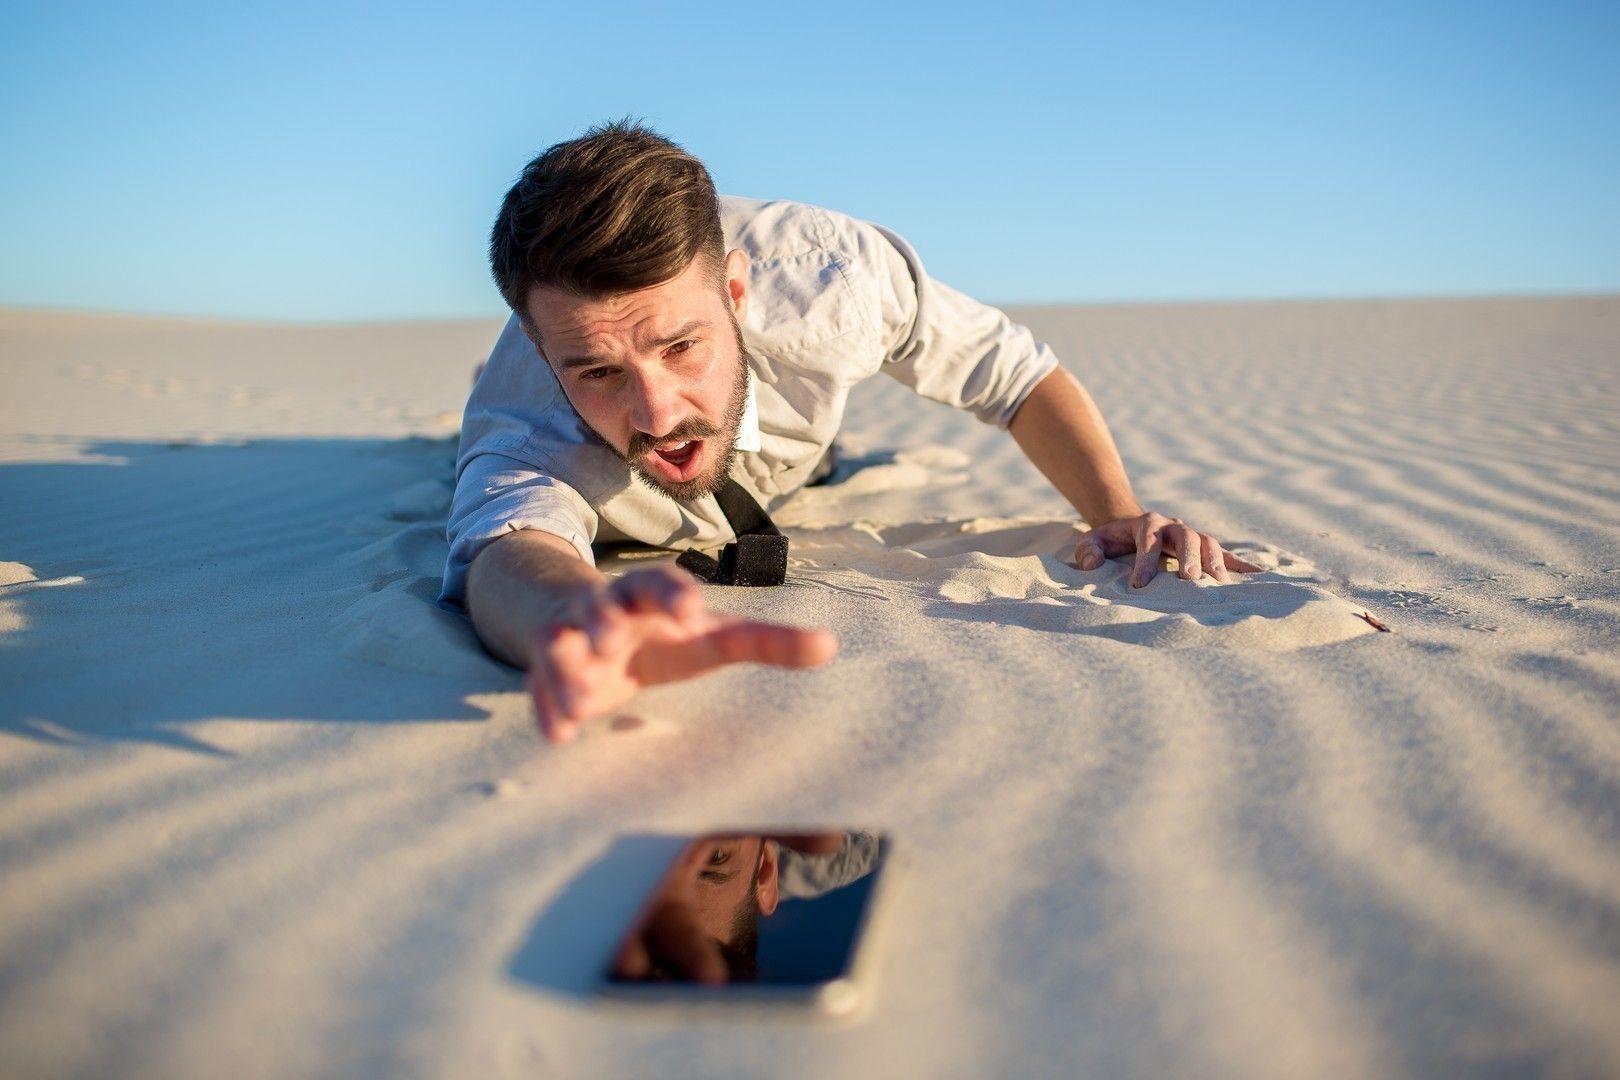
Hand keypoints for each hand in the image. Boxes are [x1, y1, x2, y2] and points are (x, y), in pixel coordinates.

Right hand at [525, 565, 837, 742]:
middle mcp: (607, 609)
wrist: (577, 615)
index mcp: (652, 595)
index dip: (676, 595)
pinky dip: (547, 706)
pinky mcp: (545, 667)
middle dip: (605, 618)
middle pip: (602, 603)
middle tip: (611, 640)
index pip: (662, 583)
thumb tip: (831, 646)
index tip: (693, 615)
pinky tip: (561, 734)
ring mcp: (570, 636)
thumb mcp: (712, 636)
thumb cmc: (662, 630)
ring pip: (560, 641)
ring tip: (585, 702)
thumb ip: (767, 642)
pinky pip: (538, 682)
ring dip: (569, 668)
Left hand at [1074, 511, 1262, 587]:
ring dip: (1216, 561)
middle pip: (1186, 538)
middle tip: (1191, 580)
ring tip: (1221, 584)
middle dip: (1189, 558)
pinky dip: (1241, 564)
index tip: (1139, 585)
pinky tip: (1258, 577)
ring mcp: (1192, 535)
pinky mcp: (1203, 548)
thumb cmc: (1110, 540)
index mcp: (1147, 523)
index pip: (1148, 541)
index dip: (1145, 562)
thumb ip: (1088, 551)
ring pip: (1209, 543)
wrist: (1131, 527)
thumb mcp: (1092, 541)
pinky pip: (1226, 554)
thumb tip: (1092, 564)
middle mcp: (1174, 526)